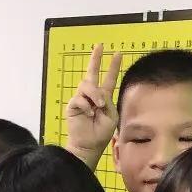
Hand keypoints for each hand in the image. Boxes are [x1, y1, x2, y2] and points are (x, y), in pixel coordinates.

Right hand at [65, 44, 121, 162]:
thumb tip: (98, 92)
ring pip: (86, 85)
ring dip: (94, 94)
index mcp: (103, 98)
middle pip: (92, 73)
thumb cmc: (100, 133)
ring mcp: (82, 99)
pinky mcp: (73, 105)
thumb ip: (107, 101)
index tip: (118, 53)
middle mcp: (92, 96)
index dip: (113, 67)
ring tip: (98, 106)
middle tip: (99, 46)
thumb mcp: (111, 116)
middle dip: (96, 59)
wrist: (88, 145)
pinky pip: (79, 99)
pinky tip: (89, 114)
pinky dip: (86, 106)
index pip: (109, 79)